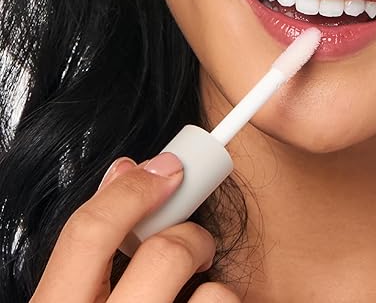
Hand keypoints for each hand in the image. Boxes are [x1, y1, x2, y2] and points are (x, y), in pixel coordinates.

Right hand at [30, 154, 241, 301]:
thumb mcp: (67, 296)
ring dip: (212, 279)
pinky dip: (224, 301)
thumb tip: (127, 170)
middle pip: (165, 255)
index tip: (168, 168)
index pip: (89, 232)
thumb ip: (90, 247)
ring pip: (212, 291)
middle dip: (188, 235)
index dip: (133, 189)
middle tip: (193, 243)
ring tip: (200, 287)